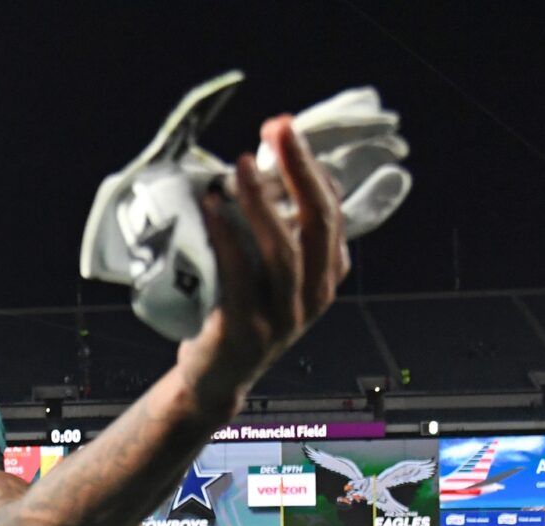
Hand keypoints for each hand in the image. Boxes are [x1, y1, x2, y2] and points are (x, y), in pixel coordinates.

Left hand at [177, 117, 347, 411]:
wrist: (216, 379)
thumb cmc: (240, 315)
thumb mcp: (272, 275)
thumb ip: (280, 235)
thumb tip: (264, 169)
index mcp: (326, 276)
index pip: (332, 212)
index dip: (312, 169)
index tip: (287, 130)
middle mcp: (313, 295)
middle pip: (317, 223)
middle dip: (299, 170)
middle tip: (277, 128)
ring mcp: (283, 316)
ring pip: (283, 249)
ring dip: (261, 201)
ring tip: (238, 166)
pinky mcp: (246, 330)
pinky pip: (240, 276)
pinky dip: (226, 237)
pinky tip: (212, 208)